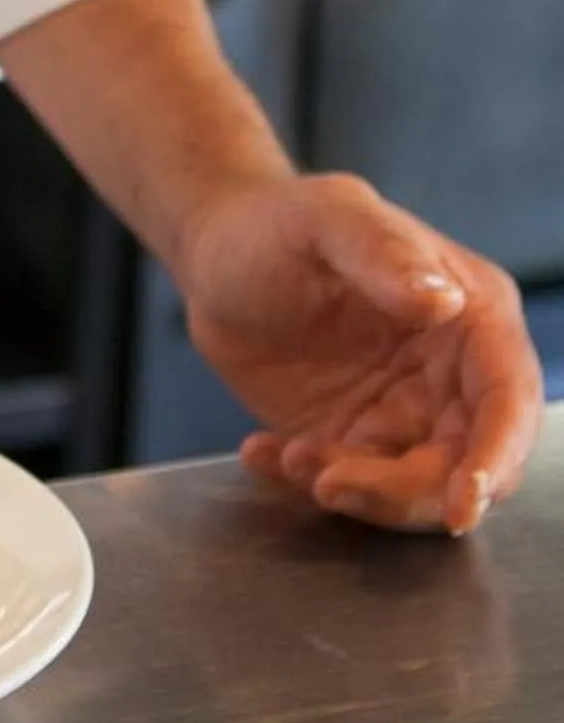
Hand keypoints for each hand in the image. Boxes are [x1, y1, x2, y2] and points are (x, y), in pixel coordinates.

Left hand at [179, 172, 541, 534]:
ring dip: (354, 491)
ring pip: (407, 487)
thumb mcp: (326, 217)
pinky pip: (345, 484)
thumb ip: (382, 253)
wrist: (216, 255)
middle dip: (408, 492)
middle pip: (462, 462)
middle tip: (331, 482)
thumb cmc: (278, 221)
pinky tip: (262, 451)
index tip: (462, 504)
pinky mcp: (353, 441)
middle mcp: (450, 374)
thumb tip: (443, 301)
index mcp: (471, 315)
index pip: (506, 399)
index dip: (496, 457)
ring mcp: (402, 413)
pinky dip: (305, 483)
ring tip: (290, 456)